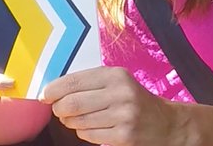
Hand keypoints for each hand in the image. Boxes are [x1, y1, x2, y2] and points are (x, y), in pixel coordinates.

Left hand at [41, 66, 184, 145]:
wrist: (167, 124)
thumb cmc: (136, 101)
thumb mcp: (119, 83)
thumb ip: (89, 83)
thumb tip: (52, 92)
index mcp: (117, 76)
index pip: (73, 81)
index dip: (53, 90)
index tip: (46, 96)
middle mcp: (121, 93)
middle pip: (70, 104)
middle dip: (60, 109)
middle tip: (62, 110)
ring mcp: (123, 116)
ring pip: (76, 122)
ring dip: (73, 122)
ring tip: (86, 118)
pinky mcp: (123, 136)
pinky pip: (88, 135)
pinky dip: (86, 133)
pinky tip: (98, 128)